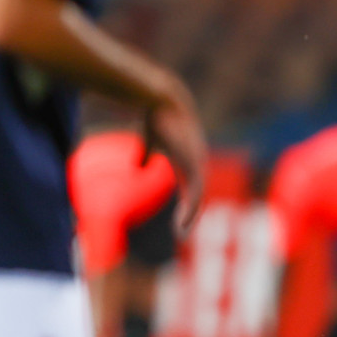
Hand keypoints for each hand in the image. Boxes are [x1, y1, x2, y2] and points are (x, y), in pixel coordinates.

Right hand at [142, 81, 208, 237]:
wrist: (162, 104)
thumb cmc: (157, 120)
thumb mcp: (150, 142)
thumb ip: (147, 154)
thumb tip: (138, 167)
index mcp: (189, 161)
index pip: (192, 188)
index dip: (186, 205)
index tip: (178, 223)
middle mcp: (197, 164)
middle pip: (197, 196)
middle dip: (189, 215)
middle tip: (181, 233)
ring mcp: (198, 164)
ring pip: (198, 197)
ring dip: (189, 215)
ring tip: (181, 231)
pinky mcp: (194, 163)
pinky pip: (195, 192)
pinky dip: (189, 208)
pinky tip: (181, 219)